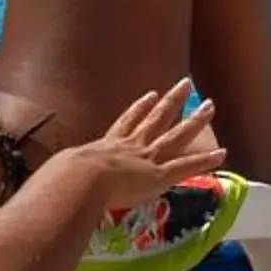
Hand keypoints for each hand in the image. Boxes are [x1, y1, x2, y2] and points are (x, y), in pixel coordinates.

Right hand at [65, 82, 225, 213]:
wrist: (81, 178)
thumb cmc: (67, 178)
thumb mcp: (64, 171)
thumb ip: (62, 176)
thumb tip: (49, 185)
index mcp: (108, 145)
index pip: (126, 123)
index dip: (139, 109)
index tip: (149, 95)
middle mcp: (132, 146)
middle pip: (157, 118)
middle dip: (172, 101)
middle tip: (185, 84)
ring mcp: (148, 157)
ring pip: (177, 134)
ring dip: (195, 120)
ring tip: (210, 105)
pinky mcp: (160, 174)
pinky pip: (187, 165)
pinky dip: (205, 160)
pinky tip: (222, 153)